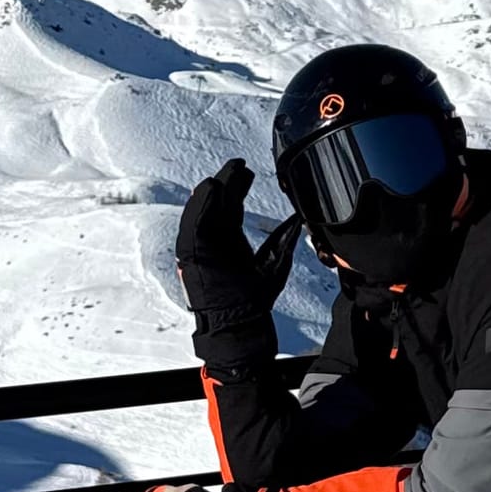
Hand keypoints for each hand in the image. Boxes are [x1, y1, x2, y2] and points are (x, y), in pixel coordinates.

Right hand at [176, 160, 301, 375]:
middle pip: (216, 207)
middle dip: (225, 185)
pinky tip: (209, 190)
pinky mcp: (194, 257)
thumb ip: (282, 240)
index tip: (247, 172)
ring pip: (201, 214)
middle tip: (236, 165)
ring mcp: (201, 251)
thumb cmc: (256, 301)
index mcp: (229, 244)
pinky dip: (199, 208)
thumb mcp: (274, 263)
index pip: (230, 209)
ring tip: (221, 174)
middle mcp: (212, 245)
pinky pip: (193, 227)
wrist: (243, 326)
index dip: (237, 189)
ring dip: (210, 193)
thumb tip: (297, 219)